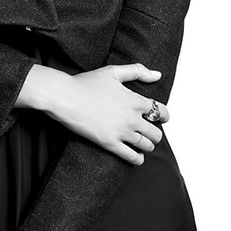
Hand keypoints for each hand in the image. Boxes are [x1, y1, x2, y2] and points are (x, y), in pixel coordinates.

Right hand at [47, 63, 168, 163]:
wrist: (65, 97)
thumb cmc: (86, 83)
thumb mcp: (113, 72)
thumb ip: (137, 71)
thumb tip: (157, 75)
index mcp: (135, 100)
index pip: (161, 112)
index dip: (164, 116)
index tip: (162, 118)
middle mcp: (132, 118)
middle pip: (156, 133)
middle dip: (155, 133)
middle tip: (150, 132)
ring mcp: (122, 132)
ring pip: (146, 145)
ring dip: (147, 145)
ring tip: (143, 143)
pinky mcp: (110, 144)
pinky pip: (132, 157)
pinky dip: (138, 159)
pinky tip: (137, 157)